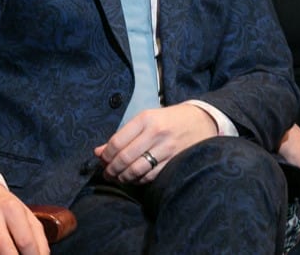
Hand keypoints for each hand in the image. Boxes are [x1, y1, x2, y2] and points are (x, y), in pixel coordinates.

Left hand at [93, 103, 218, 183]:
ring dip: (124, 177)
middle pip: (125, 157)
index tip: (102, 160)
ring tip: (119, 177)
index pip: (117, 142)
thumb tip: (98, 152)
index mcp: (145, 119)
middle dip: (112, 169)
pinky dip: (139, 180)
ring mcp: (167, 148)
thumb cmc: (169, 120)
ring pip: (137, 169)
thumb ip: (122, 135)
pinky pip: (151, 176)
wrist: (202, 120)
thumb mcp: (146, 120)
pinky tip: (135, 178)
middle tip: (108, 173)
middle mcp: (156, 133)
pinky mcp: (175, 160)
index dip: (106, 155)